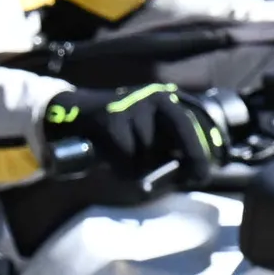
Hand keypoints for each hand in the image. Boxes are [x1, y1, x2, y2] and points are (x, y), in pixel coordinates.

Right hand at [39, 82, 225, 192]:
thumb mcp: (146, 131)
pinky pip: (127, 157)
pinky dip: (122, 169)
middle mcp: (152, 97)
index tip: (203, 173)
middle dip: (193, 157)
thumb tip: (189, 171)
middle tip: (193, 178)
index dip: (201, 149)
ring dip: (140, 167)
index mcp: (164, 99)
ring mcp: (131, 105)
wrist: (70, 114)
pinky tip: (112, 164)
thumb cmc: (115, 132)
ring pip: (150, 151)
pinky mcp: (111, 119)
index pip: (191, 123)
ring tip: (126, 163)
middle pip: (183, 130)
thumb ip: (167, 144)